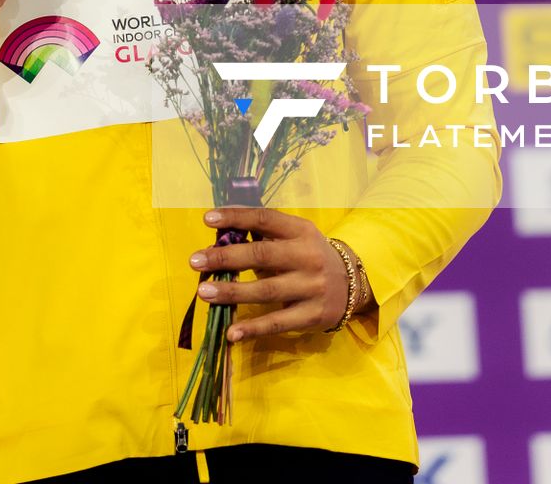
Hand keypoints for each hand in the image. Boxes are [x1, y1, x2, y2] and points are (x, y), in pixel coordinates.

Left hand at [188, 207, 374, 340]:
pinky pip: (278, 323)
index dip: (236, 218)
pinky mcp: (312, 315)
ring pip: (266, 291)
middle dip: (225, 258)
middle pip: (262, 256)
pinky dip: (253, 328)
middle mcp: (308, 257)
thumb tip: (220, 235)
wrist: (354, 285)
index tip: (207, 219)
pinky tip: (231, 332)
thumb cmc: (311, 257)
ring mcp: (311, 287)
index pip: (265, 219)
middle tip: (195, 261)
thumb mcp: (296, 237)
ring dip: (232, 292)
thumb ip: (264, 236)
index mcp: (301, 231)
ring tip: (203, 293)